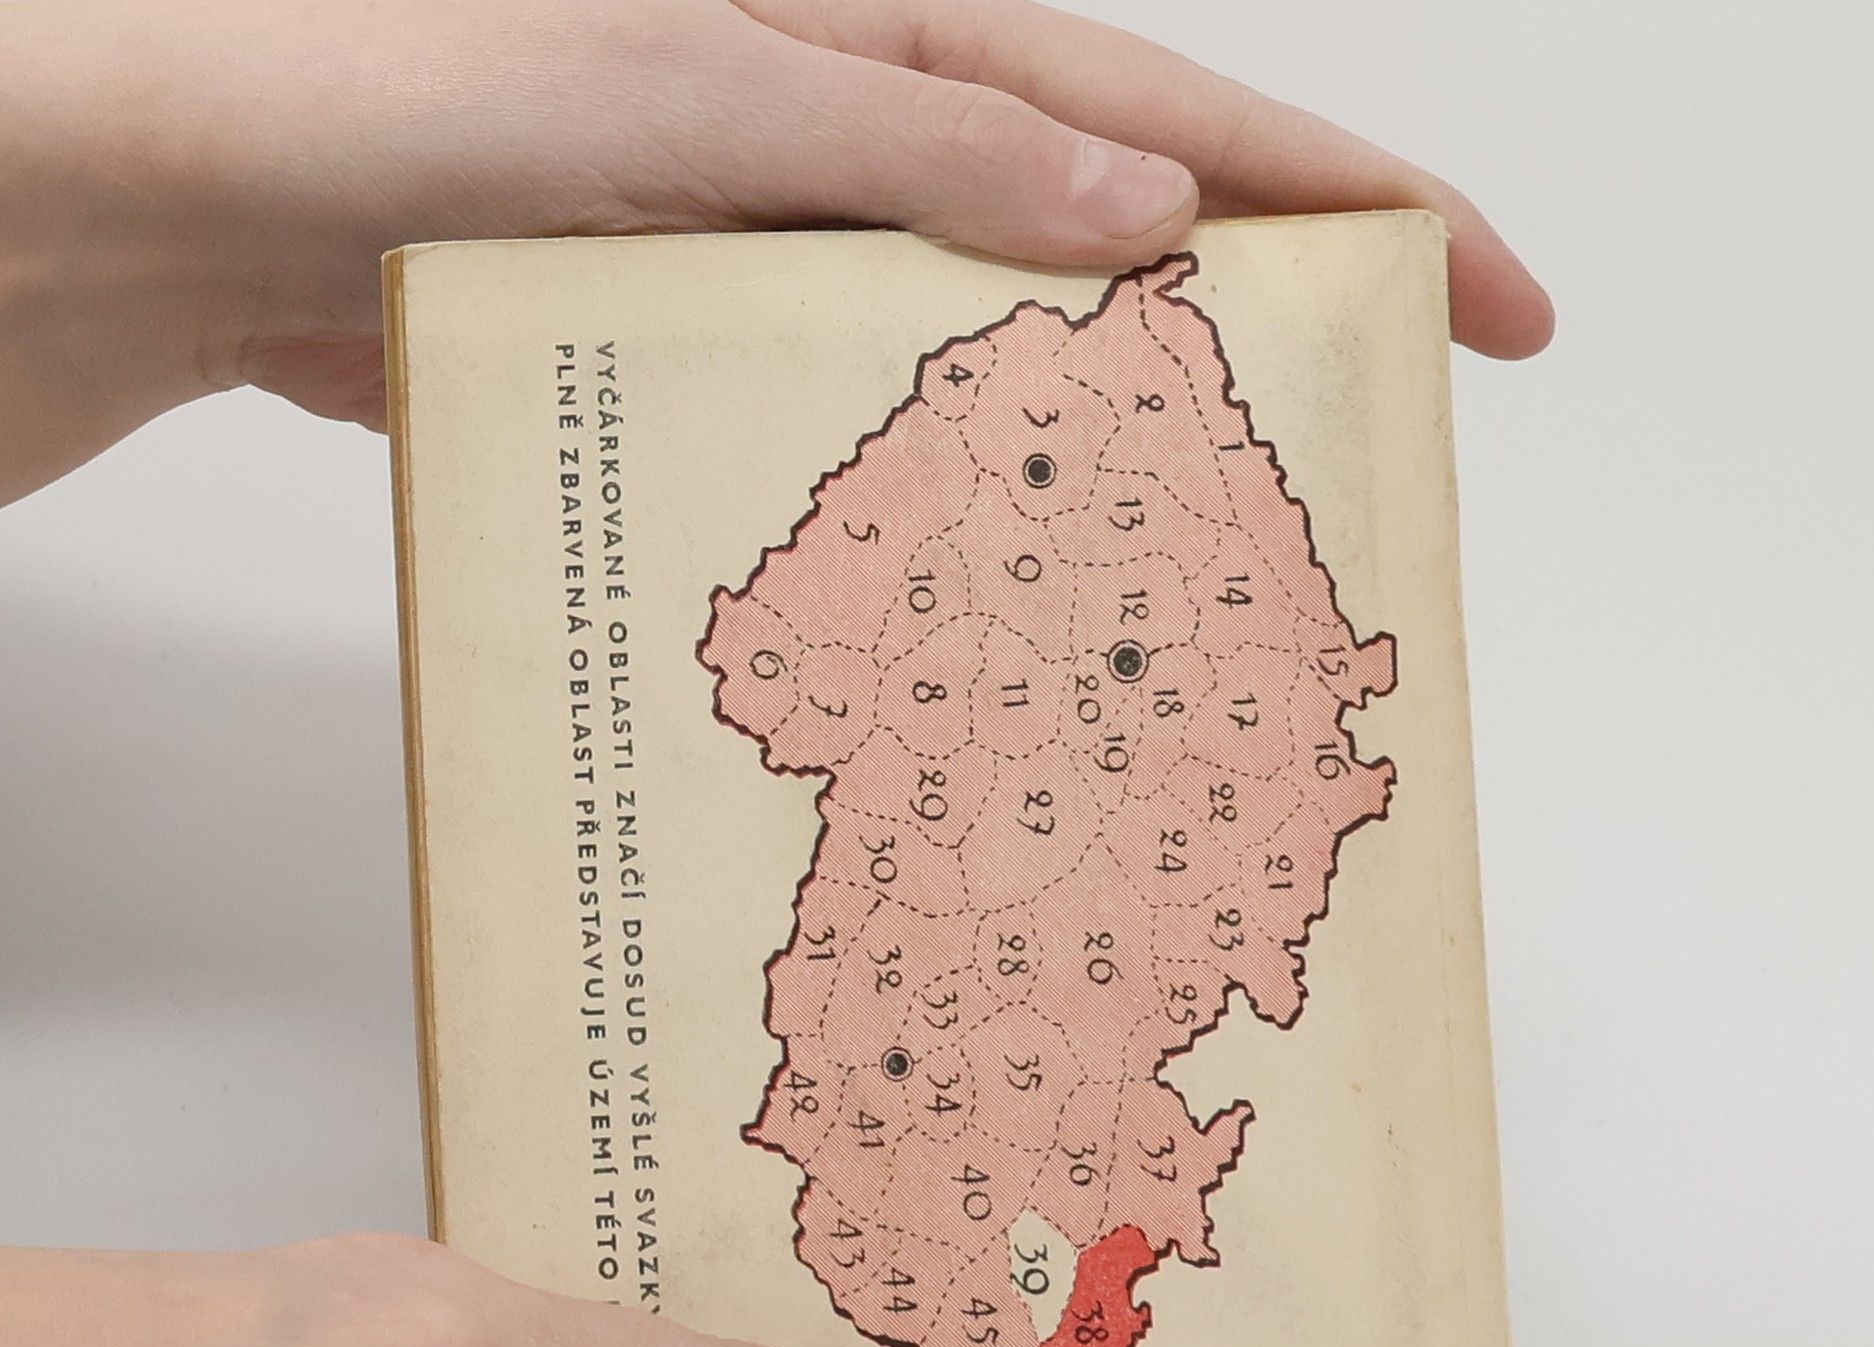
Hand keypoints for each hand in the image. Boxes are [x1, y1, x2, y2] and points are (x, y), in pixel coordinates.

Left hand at [0, 0, 1550, 498]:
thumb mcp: (682, 91)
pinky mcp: (720, 352)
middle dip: (1266, 334)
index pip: (1175, 114)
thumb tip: (1139, 214)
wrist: (195, 203)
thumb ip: (903, 144)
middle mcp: (860, 147)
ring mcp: (794, 257)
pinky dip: (945, 504)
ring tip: (1210, 561)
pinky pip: (873, 430)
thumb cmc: (400, 94)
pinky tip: (989, 583)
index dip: (1353, 195)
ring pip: (1000, 357)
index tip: (1493, 293)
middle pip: (1117, 241)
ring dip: (1103, 449)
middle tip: (1378, 446)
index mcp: (889, 50)